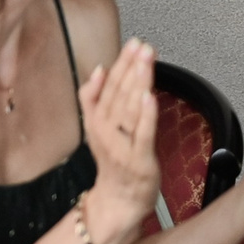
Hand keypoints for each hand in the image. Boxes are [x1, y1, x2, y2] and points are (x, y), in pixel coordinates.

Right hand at [81, 38, 160, 238]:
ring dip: (138, 81)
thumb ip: (93, 98)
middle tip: (141, 45)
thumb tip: (99, 69)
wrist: (118, 199)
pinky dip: (145, 113)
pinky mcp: (139, 158)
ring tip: (146, 60)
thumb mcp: (96, 127)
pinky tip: (150, 95)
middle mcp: (105, 129)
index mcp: (96, 120)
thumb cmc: (113, 163)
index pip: (108, 85)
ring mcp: (121, 144)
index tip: (132, 44)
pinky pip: (142, 132)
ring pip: (129, 107)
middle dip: (131, 66)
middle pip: (118, 92)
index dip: (120, 63)